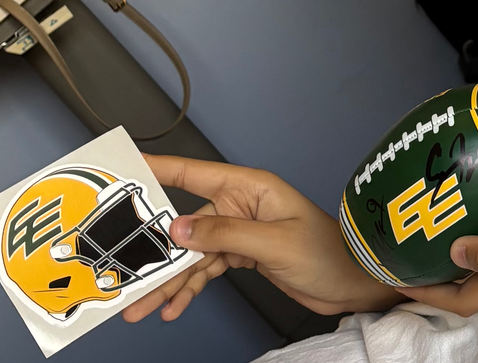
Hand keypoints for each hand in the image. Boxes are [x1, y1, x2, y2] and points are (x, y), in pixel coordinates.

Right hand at [122, 155, 400, 322]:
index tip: (125, 169)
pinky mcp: (243, 254)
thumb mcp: (274, 241)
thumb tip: (178, 227)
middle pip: (185, 224)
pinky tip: (172, 307)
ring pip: (192, 254)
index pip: (195, 173)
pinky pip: (205, 269)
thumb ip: (224, 234)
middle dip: (154, 250)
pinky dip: (188, 289)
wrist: (353, 281)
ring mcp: (240, 231)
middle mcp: (240, 205)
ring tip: (140, 307)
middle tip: (124, 271)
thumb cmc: (327, 251)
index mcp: (249, 187)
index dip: (159, 169)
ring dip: (167, 281)